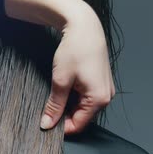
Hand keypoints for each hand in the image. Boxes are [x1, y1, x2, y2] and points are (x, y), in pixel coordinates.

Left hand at [43, 9, 114, 133]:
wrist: (84, 27)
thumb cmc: (75, 50)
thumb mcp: (61, 81)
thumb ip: (55, 105)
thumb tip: (47, 124)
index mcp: (99, 99)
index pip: (78, 125)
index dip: (60, 127)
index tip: (45, 123)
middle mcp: (106, 96)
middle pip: (82, 117)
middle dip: (64, 116)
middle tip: (47, 110)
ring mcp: (105, 89)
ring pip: (83, 107)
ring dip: (68, 106)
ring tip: (55, 96)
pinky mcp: (100, 82)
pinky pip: (86, 97)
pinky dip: (74, 97)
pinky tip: (64, 88)